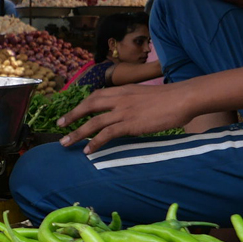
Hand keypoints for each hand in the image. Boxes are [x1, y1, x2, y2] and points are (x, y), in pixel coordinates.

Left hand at [57, 83, 198, 153]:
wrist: (183, 98)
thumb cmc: (170, 98)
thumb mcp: (145, 95)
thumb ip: (132, 101)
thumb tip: (126, 111)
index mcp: (122, 90)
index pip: (96, 95)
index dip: (81, 104)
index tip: (71, 112)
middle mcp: (119, 98)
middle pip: (88, 106)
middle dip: (71, 116)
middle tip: (59, 126)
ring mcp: (123, 111)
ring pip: (93, 122)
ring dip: (77, 133)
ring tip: (65, 143)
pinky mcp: (129, 124)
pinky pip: (107, 134)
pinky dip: (95, 142)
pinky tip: (88, 151)